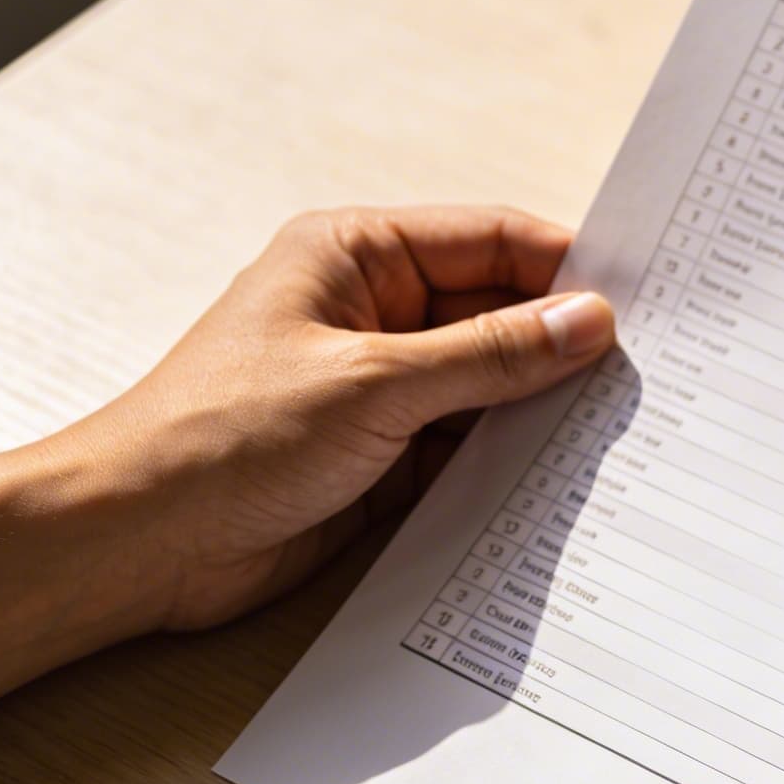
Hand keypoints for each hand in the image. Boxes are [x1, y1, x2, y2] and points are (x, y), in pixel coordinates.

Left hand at [52, 205, 613, 632]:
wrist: (135, 542)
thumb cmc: (222, 437)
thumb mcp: (375, 385)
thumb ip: (490, 355)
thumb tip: (587, 322)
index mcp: (356, 256)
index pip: (491, 241)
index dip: (567, 268)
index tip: (645, 303)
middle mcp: (372, 312)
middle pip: (498, 313)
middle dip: (562, 346)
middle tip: (648, 377)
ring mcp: (379, 388)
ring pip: (490, 387)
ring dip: (540, 411)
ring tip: (621, 433)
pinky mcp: (380, 457)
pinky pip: (467, 449)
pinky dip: (508, 464)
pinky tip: (563, 481)